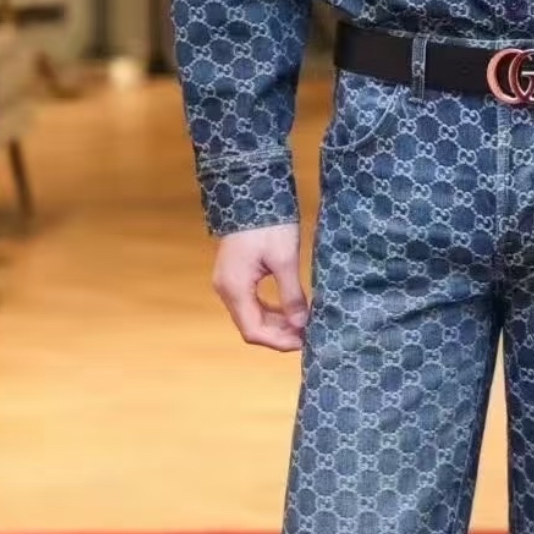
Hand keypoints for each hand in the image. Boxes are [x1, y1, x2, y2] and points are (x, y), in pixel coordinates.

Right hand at [212, 223, 308, 350]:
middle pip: (251, 326)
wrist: (251, 192)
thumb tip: (301, 323)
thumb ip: (291, 295)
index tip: (303, 341)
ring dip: (276, 324)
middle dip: (279, 335)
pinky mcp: (235, 275)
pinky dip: (270, 310)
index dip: (279, 342)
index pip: (253, 331)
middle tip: (307, 335)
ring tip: (302, 324)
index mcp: (234, 288)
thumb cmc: (268, 223)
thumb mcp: (285, 259)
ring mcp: (228, 282)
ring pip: (251, 315)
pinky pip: (251, 302)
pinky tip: (290, 310)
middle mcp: (226, 289)